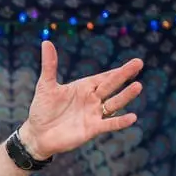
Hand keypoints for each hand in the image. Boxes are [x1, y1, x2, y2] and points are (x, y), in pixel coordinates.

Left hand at [20, 40, 143, 158]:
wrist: (37, 134)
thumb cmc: (42, 109)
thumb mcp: (46, 86)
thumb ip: (50, 65)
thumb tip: (46, 41)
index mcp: (84, 87)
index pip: (104, 77)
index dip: (117, 71)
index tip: (134, 62)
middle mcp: (92, 99)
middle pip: (111, 86)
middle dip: (124, 75)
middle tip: (139, 63)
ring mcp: (93, 114)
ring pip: (114, 103)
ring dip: (125, 96)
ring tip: (138, 86)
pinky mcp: (91, 129)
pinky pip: (108, 124)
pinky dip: (120, 122)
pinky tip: (132, 117)